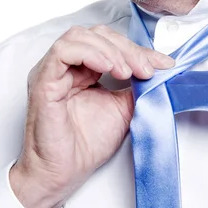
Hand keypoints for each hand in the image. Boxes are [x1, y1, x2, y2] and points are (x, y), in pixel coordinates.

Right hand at [10, 25, 174, 207]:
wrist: (66, 172)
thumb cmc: (87, 145)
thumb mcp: (124, 109)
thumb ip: (137, 86)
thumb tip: (160, 70)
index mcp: (83, 70)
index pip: (110, 43)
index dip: (138, 49)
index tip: (164, 64)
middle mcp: (66, 67)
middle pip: (96, 35)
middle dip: (127, 48)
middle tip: (147, 69)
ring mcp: (52, 72)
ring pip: (79, 37)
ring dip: (110, 50)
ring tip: (128, 71)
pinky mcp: (43, 81)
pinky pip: (62, 52)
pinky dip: (90, 53)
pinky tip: (109, 67)